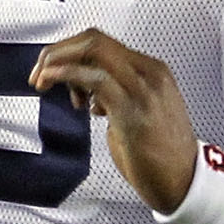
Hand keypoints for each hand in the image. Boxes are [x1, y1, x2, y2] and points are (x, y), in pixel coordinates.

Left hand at [30, 28, 199, 213]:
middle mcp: (149, 72)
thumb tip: (89, 96)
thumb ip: (115, 99)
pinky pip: (95, 78)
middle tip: (38, 73)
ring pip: (93, 50)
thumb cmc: (160, 156)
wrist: (184, 184)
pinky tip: (50, 80)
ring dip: (58, 61)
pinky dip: (66, 74)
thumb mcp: (137, 115)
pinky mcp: (133, 109)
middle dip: (59, 51)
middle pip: (95, 39)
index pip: (103, 43)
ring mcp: (143, 88)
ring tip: (40, 82)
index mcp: (151, 71)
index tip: (50, 72)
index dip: (69, 52)